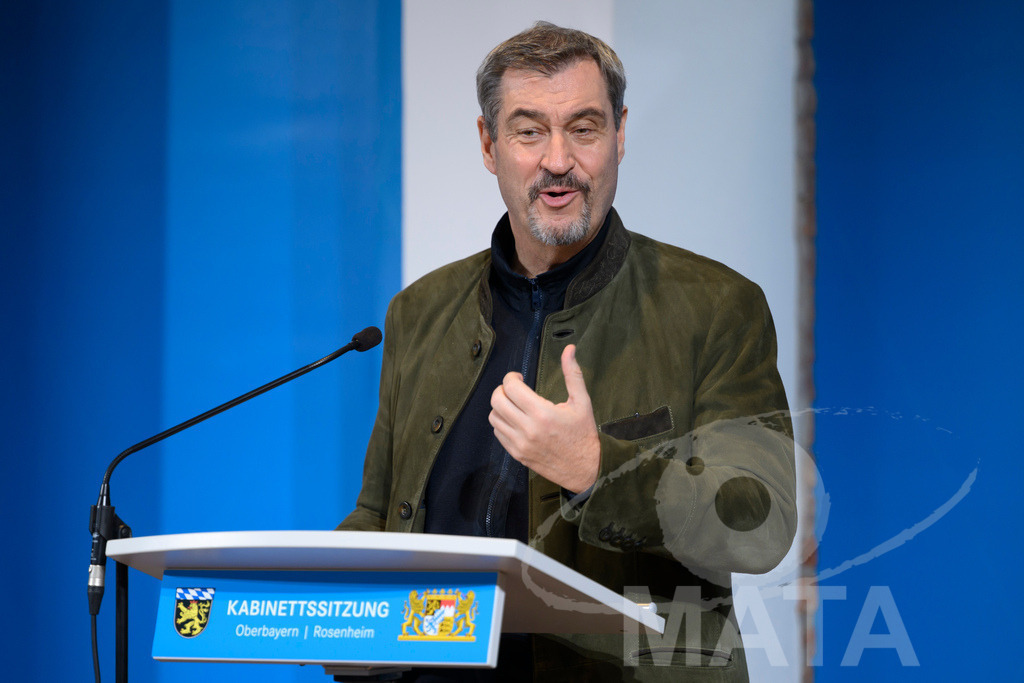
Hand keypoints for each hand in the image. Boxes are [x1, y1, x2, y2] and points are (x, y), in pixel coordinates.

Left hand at [488, 344, 599, 492]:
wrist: (586, 469)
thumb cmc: (584, 434)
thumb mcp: (582, 402)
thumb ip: (573, 373)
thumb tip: (569, 348)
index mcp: (543, 414)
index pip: (510, 388)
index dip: (511, 377)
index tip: (520, 378)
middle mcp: (527, 429)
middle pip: (497, 400)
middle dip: (502, 389)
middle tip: (514, 389)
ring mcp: (520, 444)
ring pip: (494, 417)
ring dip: (501, 406)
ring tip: (515, 405)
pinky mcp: (517, 454)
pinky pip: (498, 433)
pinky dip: (502, 423)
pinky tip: (516, 420)